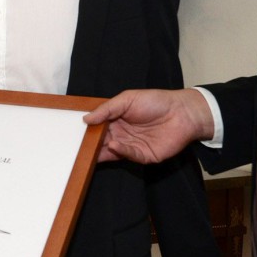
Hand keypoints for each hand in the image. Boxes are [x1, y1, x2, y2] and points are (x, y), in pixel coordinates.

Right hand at [83, 88, 213, 162]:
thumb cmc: (155, 102)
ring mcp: (132, 146)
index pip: (98, 128)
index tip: (75, 133)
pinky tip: (114, 145)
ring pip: (113, 152)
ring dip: (102, 151)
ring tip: (91, 149)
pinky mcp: (143, 156)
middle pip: (102, 142)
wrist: (182, 113)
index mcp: (117, 120)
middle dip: (91, 144)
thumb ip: (106, 109)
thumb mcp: (127, 99)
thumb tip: (85, 119)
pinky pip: (128, 155)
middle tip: (78, 146)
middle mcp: (122, 134)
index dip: (88, 131)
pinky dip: (120, 151)